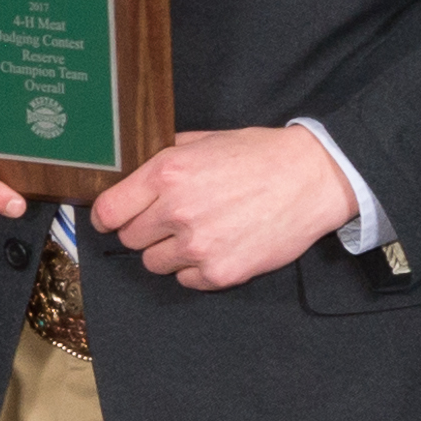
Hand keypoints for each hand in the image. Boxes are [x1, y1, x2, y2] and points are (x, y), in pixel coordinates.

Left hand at [91, 125, 358, 289]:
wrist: (312, 178)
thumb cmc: (260, 156)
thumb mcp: (203, 140)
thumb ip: (163, 157)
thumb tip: (129, 172)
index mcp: (167, 174)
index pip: (109, 211)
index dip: (109, 216)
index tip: (114, 219)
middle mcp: (177, 211)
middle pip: (130, 239)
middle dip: (145, 230)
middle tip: (172, 219)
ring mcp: (198, 246)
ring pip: (154, 264)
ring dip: (169, 252)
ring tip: (200, 231)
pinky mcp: (220, 272)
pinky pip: (186, 279)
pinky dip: (196, 268)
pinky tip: (219, 245)